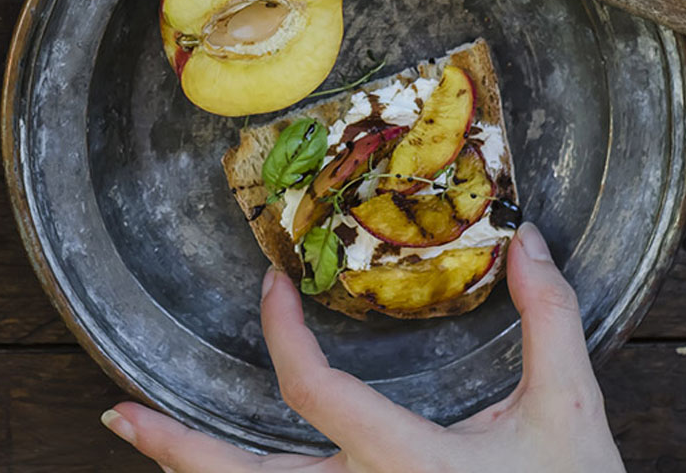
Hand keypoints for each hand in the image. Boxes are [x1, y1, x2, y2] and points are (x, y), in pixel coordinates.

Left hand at [100, 223, 625, 472]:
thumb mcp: (569, 413)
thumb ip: (549, 320)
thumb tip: (526, 237)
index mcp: (406, 462)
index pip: (311, 390)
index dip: (279, 332)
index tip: (272, 284)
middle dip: (174, 446)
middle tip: (116, 414)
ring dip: (188, 470)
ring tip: (133, 436)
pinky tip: (206, 468)